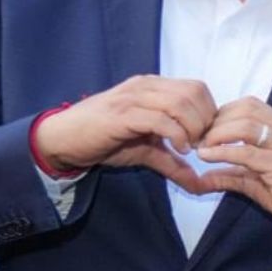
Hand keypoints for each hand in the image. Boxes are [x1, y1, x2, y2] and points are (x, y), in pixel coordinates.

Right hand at [31, 75, 214, 190]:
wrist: (62, 139)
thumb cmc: (104, 140)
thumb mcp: (147, 151)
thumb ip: (174, 163)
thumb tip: (198, 184)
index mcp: (153, 87)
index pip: (197, 88)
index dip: (209, 112)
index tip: (205, 138)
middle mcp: (145, 86)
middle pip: (194, 92)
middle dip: (206, 121)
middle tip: (200, 144)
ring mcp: (133, 98)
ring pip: (181, 102)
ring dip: (194, 127)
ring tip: (189, 147)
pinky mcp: (122, 114)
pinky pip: (161, 119)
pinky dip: (177, 134)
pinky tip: (179, 149)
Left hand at [193, 98, 271, 249]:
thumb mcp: (258, 180)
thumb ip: (231, 174)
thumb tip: (199, 180)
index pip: (250, 105)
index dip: (223, 114)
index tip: (207, 131)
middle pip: (245, 110)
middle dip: (216, 123)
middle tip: (200, 140)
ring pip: (244, 126)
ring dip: (217, 135)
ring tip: (203, 148)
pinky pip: (245, 152)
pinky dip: (222, 152)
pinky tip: (207, 157)